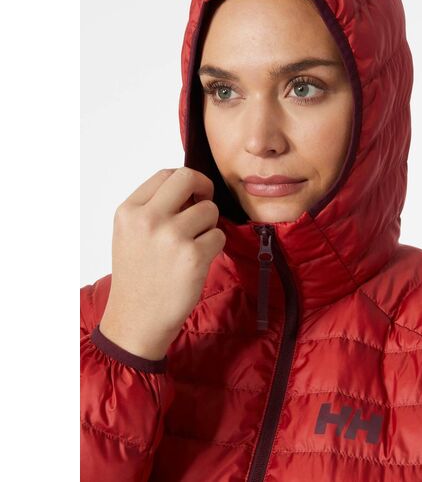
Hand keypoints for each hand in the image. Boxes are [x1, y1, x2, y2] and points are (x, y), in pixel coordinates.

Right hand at [98, 167, 225, 359]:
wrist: (136, 320)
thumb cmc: (137, 277)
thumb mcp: (130, 234)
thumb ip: (154, 207)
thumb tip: (192, 189)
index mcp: (129, 211)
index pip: (166, 174)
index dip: (186, 183)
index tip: (192, 196)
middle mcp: (148, 219)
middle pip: (189, 178)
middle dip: (204, 188)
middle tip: (204, 204)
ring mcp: (171, 237)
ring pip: (209, 210)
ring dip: (209, 226)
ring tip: (194, 245)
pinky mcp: (193, 256)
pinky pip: (219, 235)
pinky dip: (214, 247)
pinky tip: (198, 261)